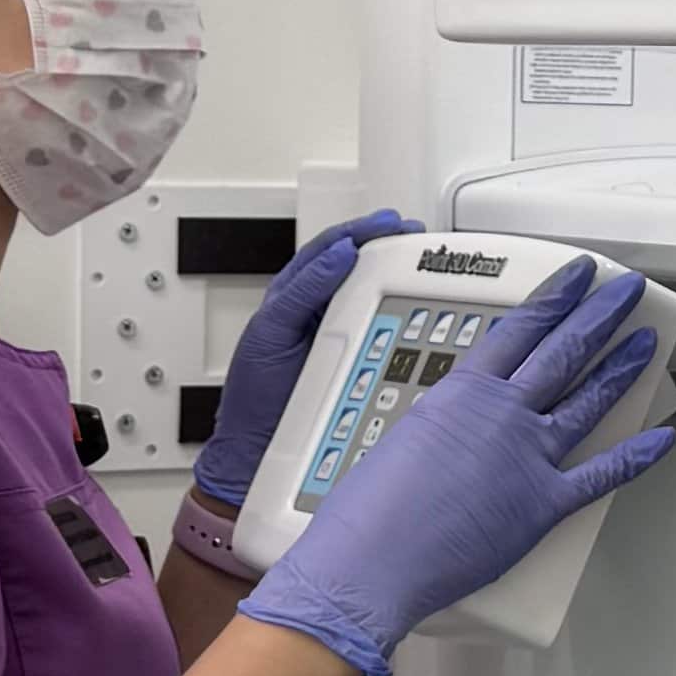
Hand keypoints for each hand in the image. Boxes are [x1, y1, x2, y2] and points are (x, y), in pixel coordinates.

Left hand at [193, 208, 421, 524]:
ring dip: (397, 280)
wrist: (258, 450)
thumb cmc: (254, 397)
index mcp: (293, 296)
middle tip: (415, 236)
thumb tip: (337, 256)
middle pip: (358, 269)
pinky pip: (381, 334)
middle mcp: (319, 312)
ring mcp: (339, 337)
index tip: (389, 225)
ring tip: (422, 265)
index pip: (331, 251)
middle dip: (387, 248)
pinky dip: (398, 319)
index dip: (360, 232)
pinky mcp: (355, 362)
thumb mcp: (270, 333)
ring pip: (372, 299)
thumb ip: (302, 292)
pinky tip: (415, 313)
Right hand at [244, 257, 672, 675]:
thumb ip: (442, 424)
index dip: (556, 295)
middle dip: (601, 315)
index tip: (577, 275)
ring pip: (589, 400)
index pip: (522, 327)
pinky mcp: (543, 505)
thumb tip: (453, 429)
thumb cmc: (370, 510)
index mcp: (464, 392)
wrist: (372, 560)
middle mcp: (504, 415)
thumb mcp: (402, 438)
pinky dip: (635, 458)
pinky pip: (601, 476)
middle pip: (564, 350)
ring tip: (644, 344)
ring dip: (621, 369)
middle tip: (627, 292)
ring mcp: (529, 456)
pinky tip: (660, 440)